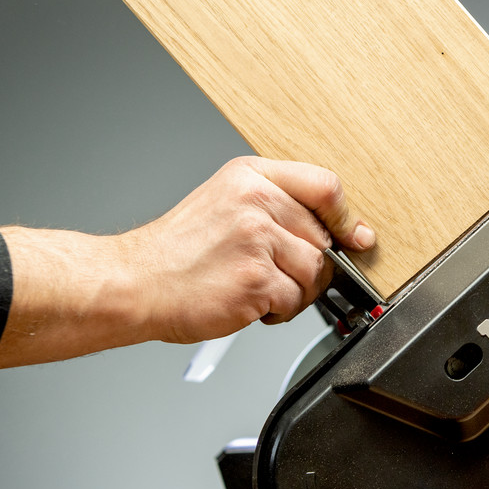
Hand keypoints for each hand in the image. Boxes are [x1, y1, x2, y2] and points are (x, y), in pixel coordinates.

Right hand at [119, 157, 374, 342]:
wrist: (135, 282)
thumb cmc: (179, 251)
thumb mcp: (227, 203)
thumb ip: (282, 208)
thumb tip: (351, 234)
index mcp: (251, 176)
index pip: (325, 186)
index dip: (345, 218)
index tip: (354, 238)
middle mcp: (255, 202)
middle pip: (322, 238)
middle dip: (307, 266)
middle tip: (273, 274)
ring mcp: (256, 240)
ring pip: (313, 273)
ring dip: (293, 291)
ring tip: (255, 288)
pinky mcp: (256, 279)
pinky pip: (294, 301)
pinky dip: (277, 311)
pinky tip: (247, 302)